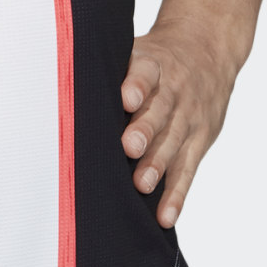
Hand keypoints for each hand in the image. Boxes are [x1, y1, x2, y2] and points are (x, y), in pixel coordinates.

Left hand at [119, 18, 244, 227]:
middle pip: (160, 111)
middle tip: (128, 147)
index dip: (136, 85)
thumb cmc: (157, 61)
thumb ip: (111, 70)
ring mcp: (189, 117)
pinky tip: (164, 216)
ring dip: (158, 165)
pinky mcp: (200, 141)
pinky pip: (188, 170)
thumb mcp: (139, 51)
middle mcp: (174, 91)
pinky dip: (177, 195)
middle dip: (145, 130)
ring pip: (174, 142)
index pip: (146, 72)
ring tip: (142, 184)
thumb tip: (58, 86)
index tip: (126, 99)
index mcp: (154, 64)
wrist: (208, 50)